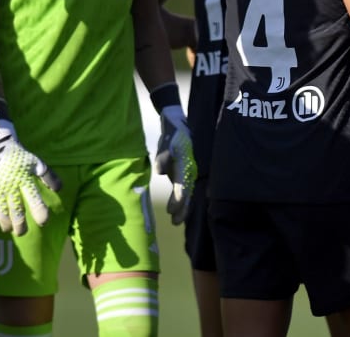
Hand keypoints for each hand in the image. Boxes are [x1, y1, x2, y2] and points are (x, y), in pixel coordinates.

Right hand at [0, 120, 61, 235]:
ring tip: (10, 230)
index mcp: (25, 179)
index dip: (39, 211)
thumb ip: (49, 176)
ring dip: (6, 222)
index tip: (44, 222)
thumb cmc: (22, 158)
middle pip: (15, 209)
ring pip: (1, 210)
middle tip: (23, 233)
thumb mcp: (38, 163)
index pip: (34, 198)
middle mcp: (10, 185)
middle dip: (20, 224)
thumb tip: (59, 189)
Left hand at [155, 106, 196, 224]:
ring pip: (186, 193)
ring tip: (175, 221)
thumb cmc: (171, 135)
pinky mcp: (182, 172)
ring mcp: (186, 172)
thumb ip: (163, 158)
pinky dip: (180, 200)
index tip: (172, 210)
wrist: (176, 125)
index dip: (178, 199)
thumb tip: (160, 171)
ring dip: (182, 207)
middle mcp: (188, 170)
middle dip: (182, 209)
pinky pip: (182, 189)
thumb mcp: (167, 143)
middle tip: (175, 223)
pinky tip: (176, 210)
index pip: (183, 185)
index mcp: (185, 164)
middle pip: (186, 193)